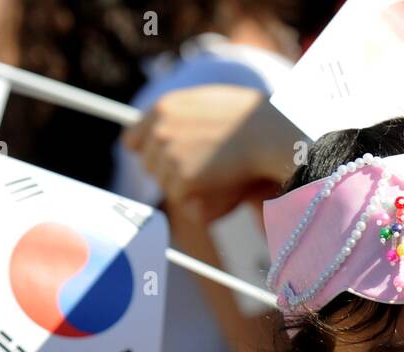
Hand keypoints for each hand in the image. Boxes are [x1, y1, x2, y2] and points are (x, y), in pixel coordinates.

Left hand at [121, 84, 298, 221]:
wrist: (271, 133)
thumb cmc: (251, 119)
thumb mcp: (209, 101)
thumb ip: (180, 115)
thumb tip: (159, 132)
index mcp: (164, 107)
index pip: (132, 141)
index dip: (149, 154)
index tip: (167, 162)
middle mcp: (160, 129)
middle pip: (149, 167)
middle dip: (170, 171)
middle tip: (205, 167)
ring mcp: (169, 154)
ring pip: (165, 185)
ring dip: (186, 186)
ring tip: (217, 172)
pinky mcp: (183, 177)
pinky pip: (180, 200)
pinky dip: (198, 199)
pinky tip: (220, 183)